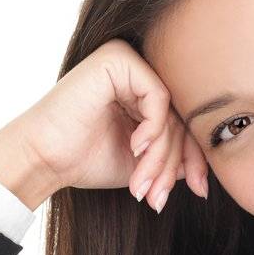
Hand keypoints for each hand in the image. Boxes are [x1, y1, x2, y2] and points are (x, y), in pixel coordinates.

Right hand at [0, 38, 210, 210]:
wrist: (42, 159)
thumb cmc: (85, 159)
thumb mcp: (144, 162)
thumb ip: (176, 155)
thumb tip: (211, 169)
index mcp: (143, 91)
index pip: (185, 122)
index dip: (195, 158)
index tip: (198, 190)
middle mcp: (138, 71)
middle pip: (182, 117)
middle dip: (175, 163)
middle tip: (160, 196)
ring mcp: (128, 61)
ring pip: (172, 112)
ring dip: (161, 156)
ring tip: (143, 184)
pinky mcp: (117, 58)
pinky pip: (158, 96)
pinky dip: (153, 128)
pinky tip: (135, 148)